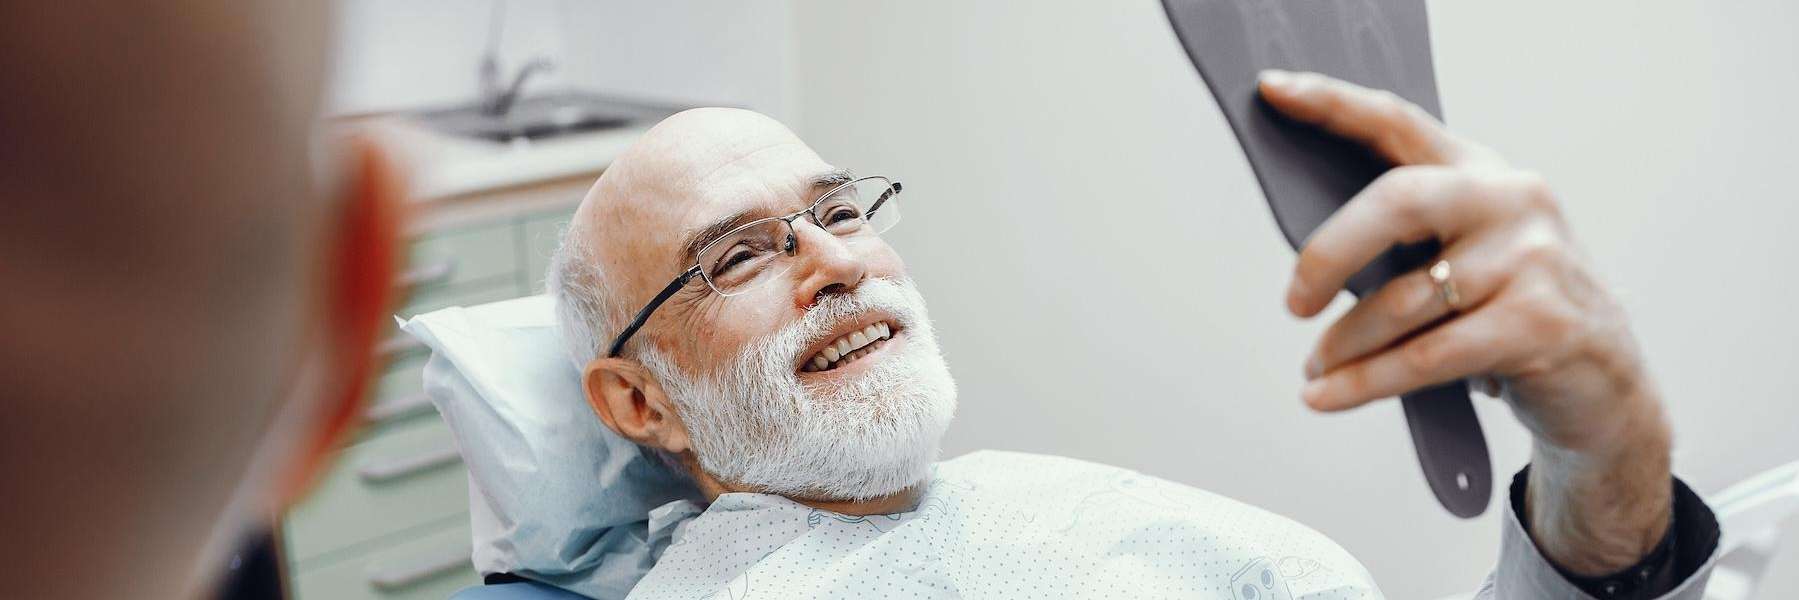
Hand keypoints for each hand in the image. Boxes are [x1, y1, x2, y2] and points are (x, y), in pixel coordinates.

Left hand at [1258, 70, 1671, 574]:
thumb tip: (1307, 262)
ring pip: (1404, 299)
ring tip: (1315, 369)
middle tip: (1294, 302)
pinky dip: (1365, 382)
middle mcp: (1511, 200)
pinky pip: (1426, 356)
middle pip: (1398, 201)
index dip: (1332, 104)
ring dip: (1344, 344)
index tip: (1272, 90)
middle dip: (1330, 252)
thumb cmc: (1514, 313)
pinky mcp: (1540, 324)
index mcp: (1481, 172)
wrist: (1607, 384)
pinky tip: (1326, 397)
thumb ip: (1406, 239)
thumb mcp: (1467, 257)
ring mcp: (1533, 259)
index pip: (1398, 123)